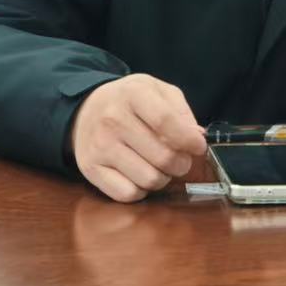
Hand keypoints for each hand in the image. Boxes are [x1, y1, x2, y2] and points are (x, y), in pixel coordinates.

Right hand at [70, 74, 206, 202]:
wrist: (86, 110)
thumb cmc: (130, 102)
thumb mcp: (158, 91)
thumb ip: (181, 111)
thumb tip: (197, 137)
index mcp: (133, 94)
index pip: (166, 122)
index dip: (189, 140)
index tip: (199, 147)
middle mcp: (113, 120)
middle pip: (162, 156)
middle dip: (182, 163)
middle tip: (181, 159)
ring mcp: (99, 147)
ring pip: (149, 179)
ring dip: (163, 178)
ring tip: (160, 167)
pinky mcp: (90, 169)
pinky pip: (128, 194)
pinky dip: (142, 190)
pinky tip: (141, 175)